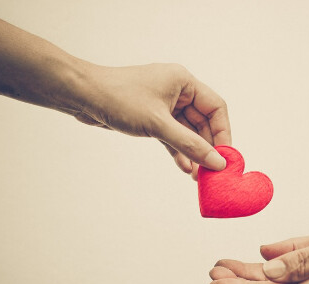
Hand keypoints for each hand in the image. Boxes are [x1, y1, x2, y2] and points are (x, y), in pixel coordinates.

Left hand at [75, 63, 230, 177]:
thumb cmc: (118, 98)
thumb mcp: (158, 124)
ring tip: (198, 176)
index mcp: (184, 82)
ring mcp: (165, 106)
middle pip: (203, 123)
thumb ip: (189, 144)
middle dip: (207, 148)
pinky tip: (184, 168)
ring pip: (188, 133)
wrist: (83, 96)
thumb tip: (216, 162)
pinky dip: (178, 152)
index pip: (216, 108)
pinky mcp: (153, 119)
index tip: (225, 157)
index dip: (223, 133)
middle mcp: (178, 92)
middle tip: (212, 172)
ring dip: (193, 153)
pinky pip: (173, 137)